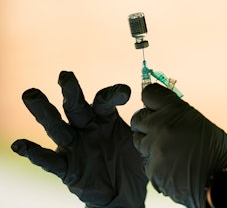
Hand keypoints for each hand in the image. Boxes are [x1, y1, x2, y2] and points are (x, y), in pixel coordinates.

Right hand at [11, 71, 147, 207]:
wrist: (125, 193)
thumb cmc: (132, 162)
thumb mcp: (142, 140)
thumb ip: (146, 124)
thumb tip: (161, 105)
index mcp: (105, 118)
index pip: (104, 100)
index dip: (112, 94)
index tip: (126, 93)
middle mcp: (86, 128)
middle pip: (75, 106)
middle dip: (71, 91)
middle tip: (66, 76)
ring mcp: (75, 147)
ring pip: (57, 126)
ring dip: (44, 112)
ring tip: (32, 94)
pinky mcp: (67, 167)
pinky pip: (49, 160)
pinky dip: (34, 153)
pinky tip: (20, 145)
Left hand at [131, 83, 226, 207]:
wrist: (225, 181)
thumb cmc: (218, 152)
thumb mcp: (199, 122)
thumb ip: (175, 115)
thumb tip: (158, 111)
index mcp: (175, 110)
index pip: (149, 94)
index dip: (152, 101)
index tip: (155, 107)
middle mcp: (161, 126)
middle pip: (138, 118)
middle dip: (146, 124)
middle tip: (160, 131)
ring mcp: (155, 149)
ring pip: (139, 141)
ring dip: (150, 145)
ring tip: (171, 151)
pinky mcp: (152, 170)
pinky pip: (146, 162)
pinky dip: (156, 165)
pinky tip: (173, 167)